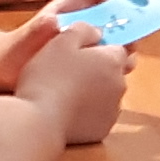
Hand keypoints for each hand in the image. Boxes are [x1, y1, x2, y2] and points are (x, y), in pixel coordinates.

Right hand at [16, 15, 133, 144]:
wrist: (39, 121)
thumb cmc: (48, 76)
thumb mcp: (60, 41)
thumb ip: (83, 30)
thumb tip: (97, 33)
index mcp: (112, 61)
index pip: (118, 47)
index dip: (102, 46)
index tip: (86, 48)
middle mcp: (120, 85)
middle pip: (114, 71)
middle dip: (99, 69)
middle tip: (72, 70)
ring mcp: (113, 110)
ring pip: (107, 94)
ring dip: (94, 90)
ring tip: (67, 92)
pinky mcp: (102, 130)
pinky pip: (98, 114)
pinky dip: (88, 111)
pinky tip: (68, 110)